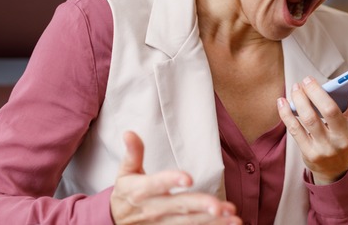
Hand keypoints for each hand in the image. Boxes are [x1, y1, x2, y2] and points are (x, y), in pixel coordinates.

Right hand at [110, 131, 241, 223]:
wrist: (115, 221)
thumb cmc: (126, 192)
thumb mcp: (125, 171)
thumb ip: (132, 152)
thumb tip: (129, 132)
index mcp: (140, 190)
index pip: (156, 184)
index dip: (171, 181)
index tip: (188, 178)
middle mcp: (153, 208)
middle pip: (179, 206)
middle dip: (200, 206)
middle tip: (219, 206)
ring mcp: (162, 223)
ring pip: (189, 222)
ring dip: (212, 221)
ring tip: (232, 215)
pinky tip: (229, 223)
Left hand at [277, 72, 347, 184]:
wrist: (335, 169)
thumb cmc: (347, 137)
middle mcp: (344, 138)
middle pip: (329, 110)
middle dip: (316, 92)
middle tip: (307, 79)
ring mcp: (326, 147)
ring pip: (309, 118)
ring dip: (299, 100)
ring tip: (296, 87)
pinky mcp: (310, 153)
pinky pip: (295, 129)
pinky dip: (286, 114)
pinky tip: (282, 101)